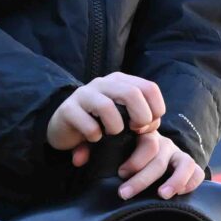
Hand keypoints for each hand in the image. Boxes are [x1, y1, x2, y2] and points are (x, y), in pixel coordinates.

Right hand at [47, 72, 164, 162]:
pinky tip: (94, 139)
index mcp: (120, 81)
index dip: (155, 110)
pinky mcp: (68, 109)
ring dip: (115, 127)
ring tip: (111, 135)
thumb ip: (142, 120)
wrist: (65, 128)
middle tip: (134, 131)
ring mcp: (84, 94)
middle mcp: (103, 83)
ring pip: (107, 106)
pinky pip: (88, 125)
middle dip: (140, 118)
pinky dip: (95, 136)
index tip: (148, 127)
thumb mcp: (125, 119)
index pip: (150, 88)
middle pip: (132, 93)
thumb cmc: (101, 124)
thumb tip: (150, 127)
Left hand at [117, 131, 204, 201]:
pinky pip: (197, 173)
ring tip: (162, 195)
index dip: (135, 160)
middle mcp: (165, 144)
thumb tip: (95, 165)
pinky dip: (190, 183)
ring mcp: (179, 155)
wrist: (148, 158)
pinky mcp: (190, 167)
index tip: (121, 174)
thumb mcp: (120, 152)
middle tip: (124, 194)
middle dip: (141, 179)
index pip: (147, 144)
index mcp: (146, 136)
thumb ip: (112, 156)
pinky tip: (179, 194)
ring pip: (184, 163)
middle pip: (159, 159)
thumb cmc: (128, 158)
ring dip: (175, 181)